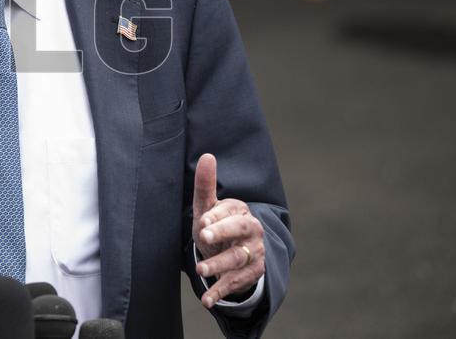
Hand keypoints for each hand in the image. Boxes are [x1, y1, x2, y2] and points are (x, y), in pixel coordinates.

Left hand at [192, 153, 265, 308]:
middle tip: (203, 236)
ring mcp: (254, 253)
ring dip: (218, 266)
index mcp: (241, 211)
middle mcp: (252, 230)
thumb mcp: (208, 208)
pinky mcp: (253, 273)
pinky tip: (207, 299)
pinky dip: (221, 291)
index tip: (202, 221)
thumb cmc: (216, 225)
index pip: (231, 211)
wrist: (232, 252)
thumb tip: (207, 155)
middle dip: (222, 233)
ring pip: (237, 259)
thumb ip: (205, 185)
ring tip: (201, 271)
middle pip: (240, 231)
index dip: (216, 217)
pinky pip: (236, 283)